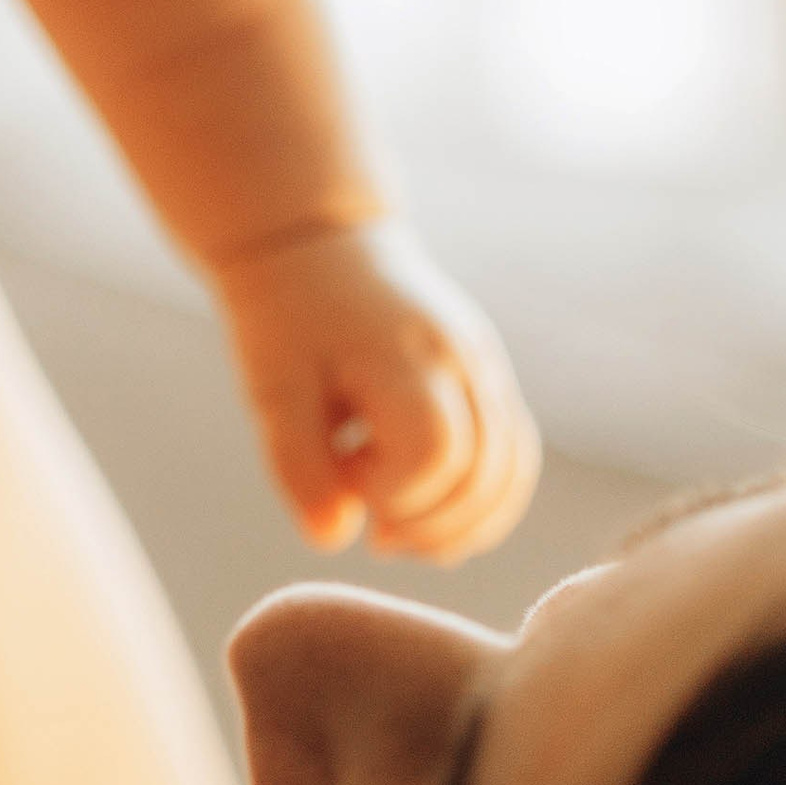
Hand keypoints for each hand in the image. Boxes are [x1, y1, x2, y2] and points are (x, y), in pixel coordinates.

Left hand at [217, 216, 539, 562]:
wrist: (319, 247)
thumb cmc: (287, 319)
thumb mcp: (271, 389)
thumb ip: (297, 463)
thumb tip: (335, 537)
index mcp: (405, 355)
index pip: (433, 452)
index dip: (394, 494)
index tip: (347, 484)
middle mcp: (462, 360)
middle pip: (483, 473)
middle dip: (429, 525)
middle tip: (374, 533)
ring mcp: (486, 369)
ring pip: (511, 471)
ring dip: (462, 526)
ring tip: (399, 534)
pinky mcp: (490, 382)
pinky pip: (513, 457)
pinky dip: (483, 504)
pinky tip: (428, 518)